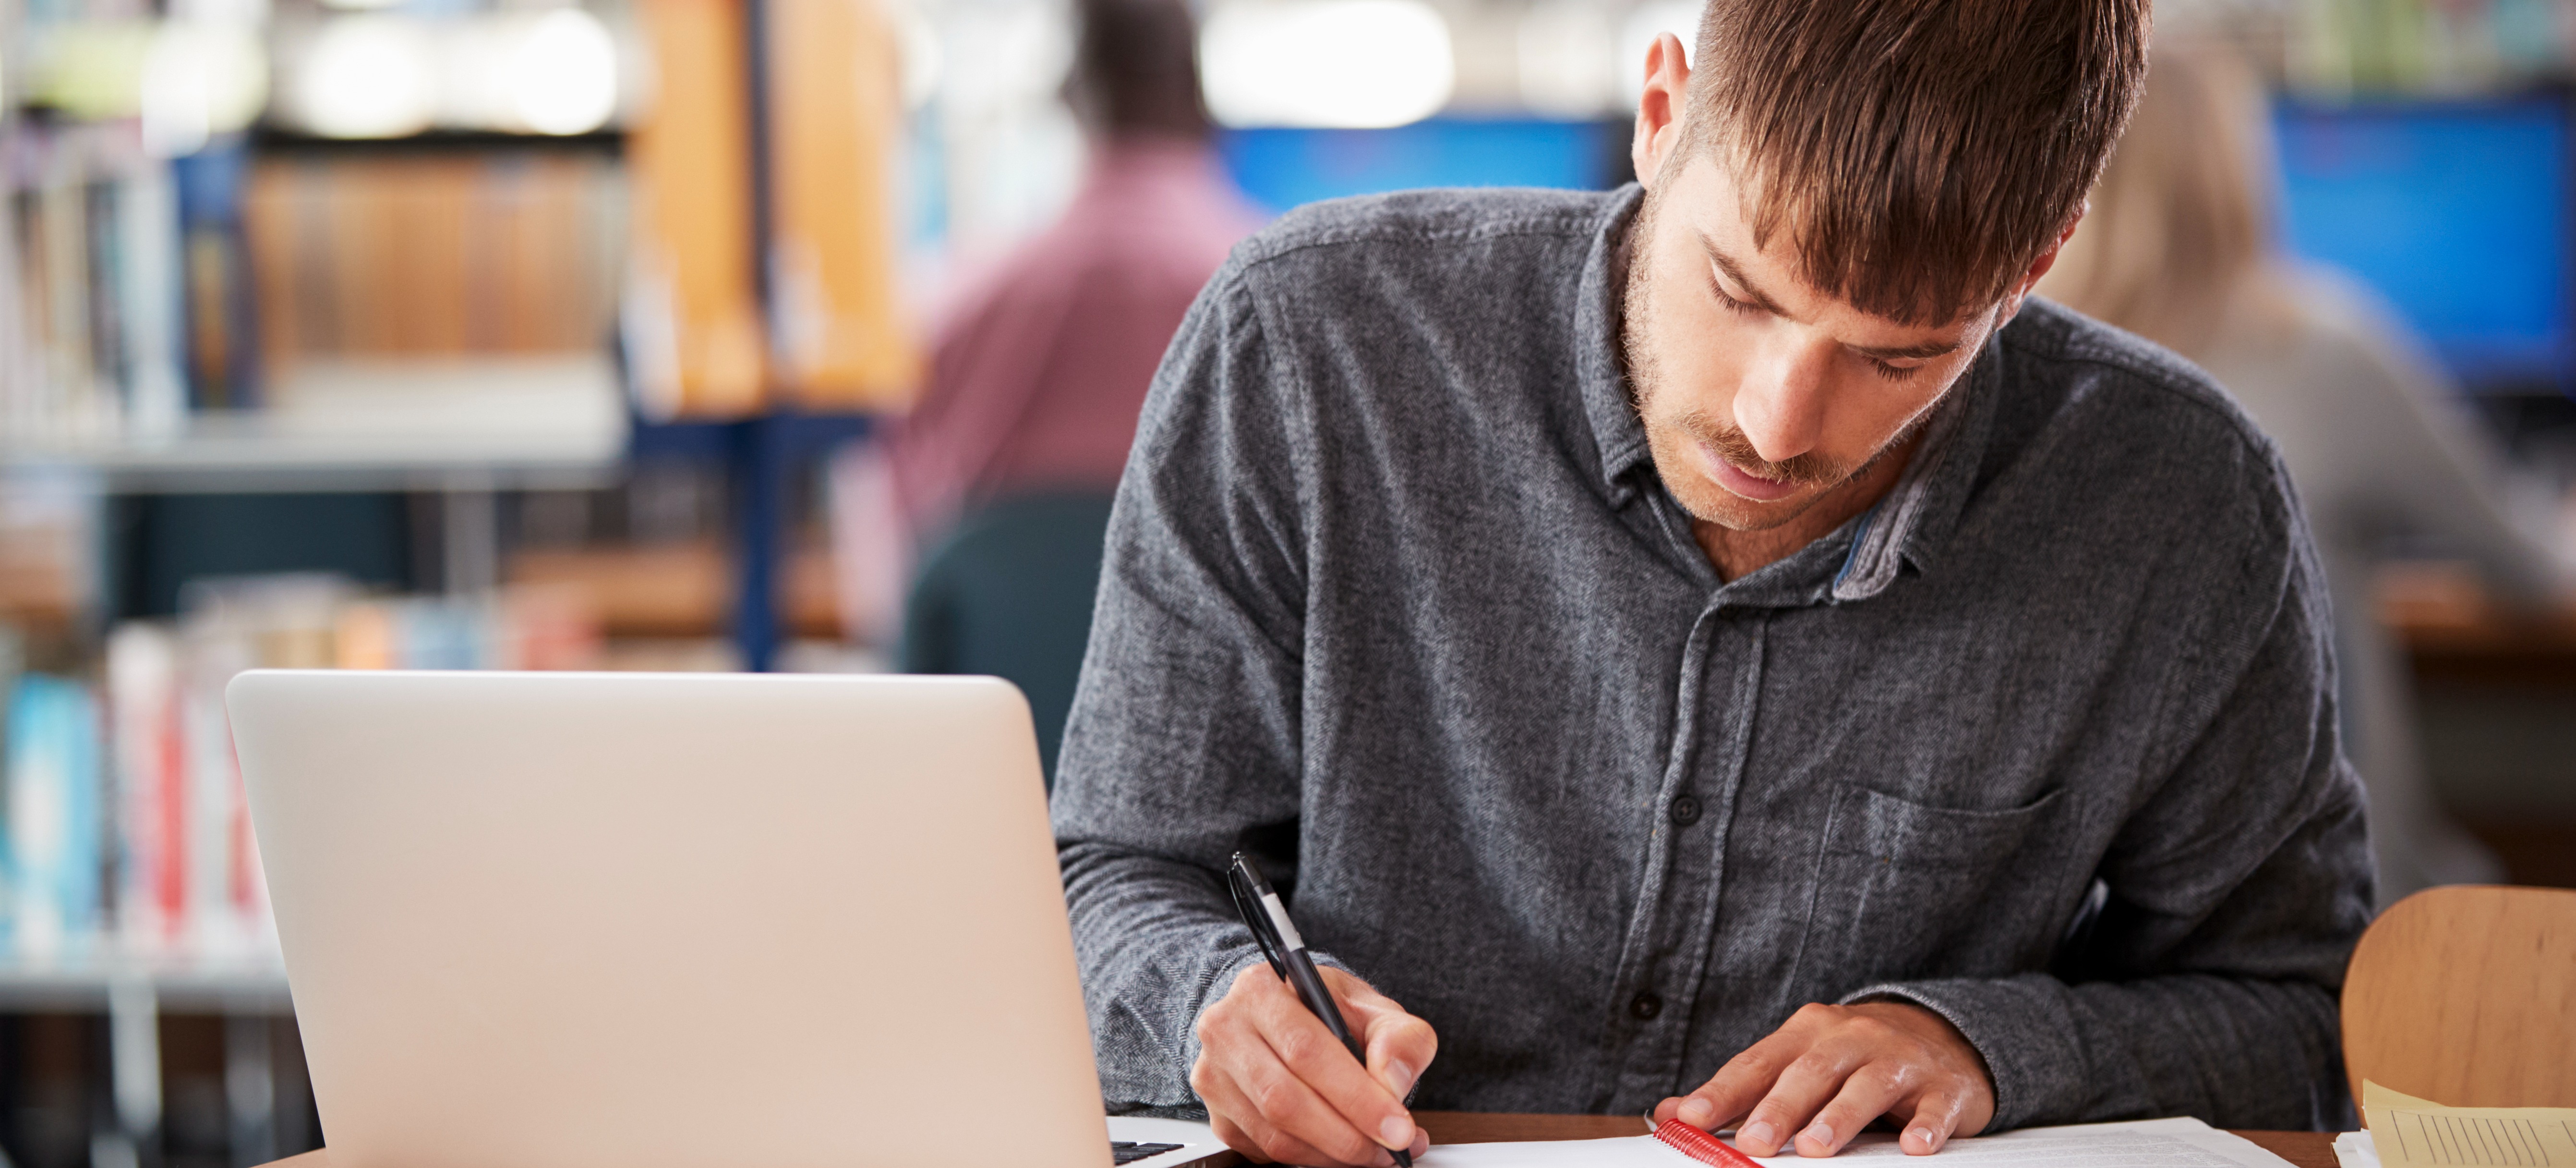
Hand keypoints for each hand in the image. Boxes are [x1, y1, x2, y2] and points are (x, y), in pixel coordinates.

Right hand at [1192, 963, 1436, 1165]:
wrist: (1290, 1016)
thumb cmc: (1329, 1011)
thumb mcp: (1374, 1008)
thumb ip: (1398, 1038)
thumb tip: (1393, 1083)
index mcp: (1261, 989)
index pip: (1305, 1049)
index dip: (1356, 1096)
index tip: (1398, 1126)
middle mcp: (1226, 1030)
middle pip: (1284, 1099)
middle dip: (1347, 1135)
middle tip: (1393, 1147)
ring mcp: (1215, 1077)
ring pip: (1274, 1135)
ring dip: (1333, 1154)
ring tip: (1376, 1151)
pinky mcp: (1218, 1116)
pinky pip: (1266, 1152)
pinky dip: (1313, 1159)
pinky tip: (1342, 1150)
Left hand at [1651, 1001, 1993, 1156]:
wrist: (1943, 1035)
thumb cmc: (1852, 1058)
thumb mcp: (1796, 1063)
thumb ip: (1742, 1089)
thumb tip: (1672, 1111)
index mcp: (1807, 1034)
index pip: (1758, 1062)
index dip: (1724, 1091)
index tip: (1692, 1118)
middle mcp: (1850, 1039)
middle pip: (1810, 1072)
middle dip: (1780, 1108)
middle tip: (1756, 1141)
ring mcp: (1899, 1059)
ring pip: (1867, 1086)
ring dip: (1840, 1117)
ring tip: (1816, 1147)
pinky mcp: (1943, 1086)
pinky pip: (1935, 1106)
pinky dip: (1926, 1125)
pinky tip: (1914, 1146)